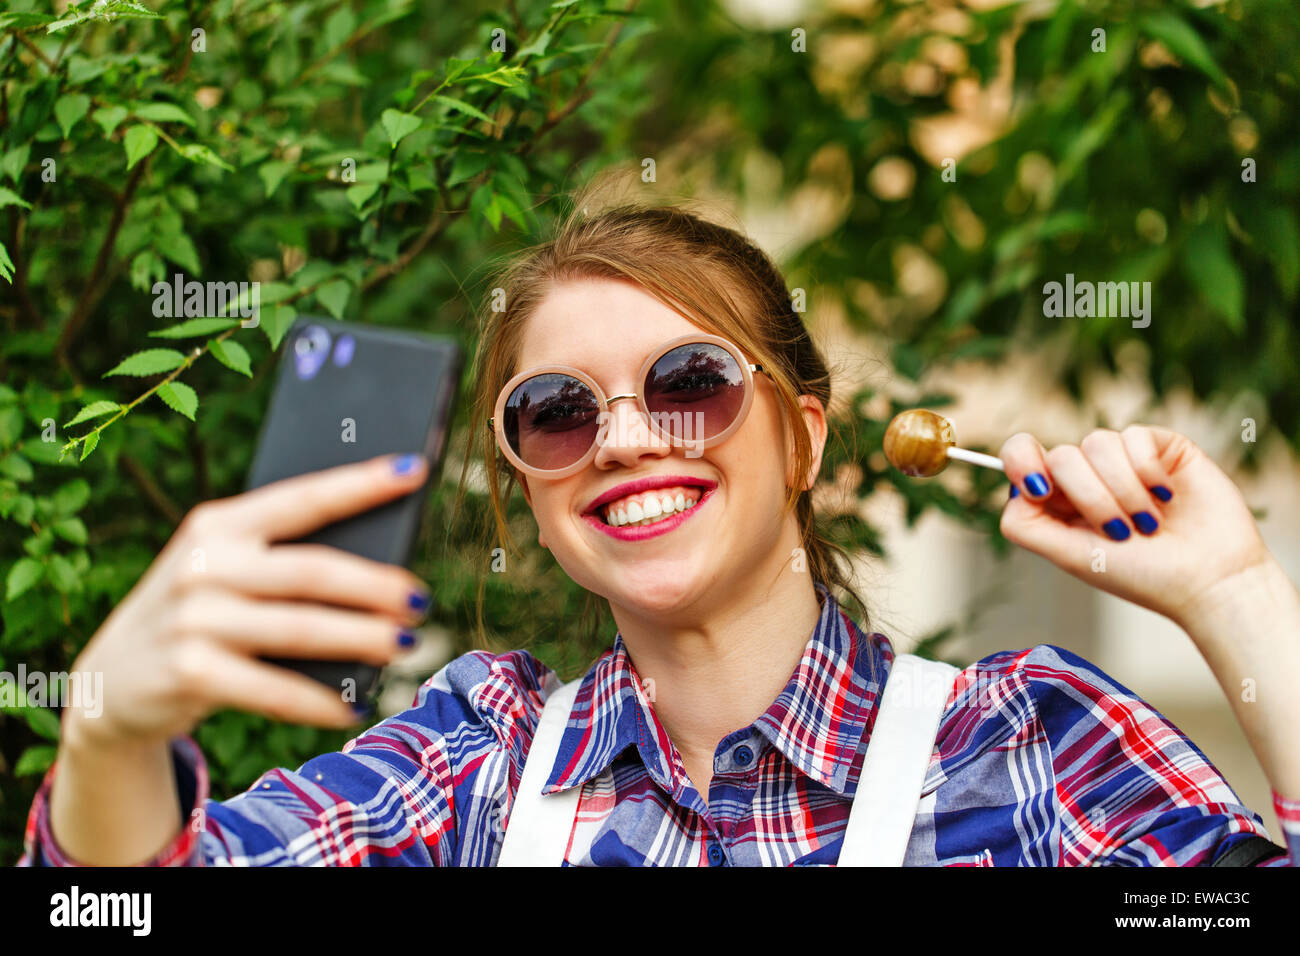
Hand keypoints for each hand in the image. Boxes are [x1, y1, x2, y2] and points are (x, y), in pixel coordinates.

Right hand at [62, 453, 431, 751]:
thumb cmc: (197, 614)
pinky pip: (274, 689)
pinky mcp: (189, 673)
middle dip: (376, 586)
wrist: (110, 680)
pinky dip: (320, 701)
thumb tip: (381, 577)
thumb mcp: (222, 571)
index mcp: (218, 524)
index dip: (361, 484)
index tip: (414, 471)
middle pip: (312, 571)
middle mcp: (203, 564)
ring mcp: (193, 619)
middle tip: (421, 600)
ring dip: (363, 639)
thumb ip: (280, 561)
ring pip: (302, 628)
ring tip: (405, 644)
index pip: (302, 499)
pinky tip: (353, 706)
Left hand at [997, 425, 1275, 628]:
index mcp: (1058, 500)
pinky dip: (1147, 472)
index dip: (1022, 462)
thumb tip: (1012, 488)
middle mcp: (1087, 476)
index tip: (1040, 488)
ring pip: (1096, 443)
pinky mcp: (1160, 447)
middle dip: (1090, 498)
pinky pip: (1133, 436)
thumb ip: (1025, 525)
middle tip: (1119, 533)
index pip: (1021, 456)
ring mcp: (1123, 460)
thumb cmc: (1141, 576)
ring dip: (1122, 490)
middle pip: (1059, 455)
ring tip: (1149, 523)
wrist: (1211, 580)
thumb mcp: (1071, 556)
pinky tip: (1167, 497)